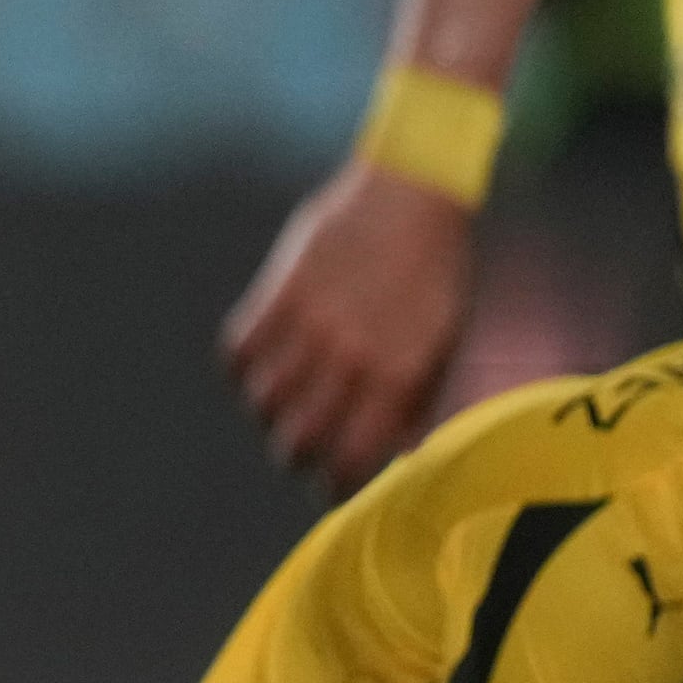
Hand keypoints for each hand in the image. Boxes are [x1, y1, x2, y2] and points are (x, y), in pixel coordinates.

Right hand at [223, 162, 471, 487]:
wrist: (412, 193)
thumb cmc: (437, 274)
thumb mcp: (444, 341)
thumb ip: (418, 400)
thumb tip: (399, 453)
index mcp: (398, 375)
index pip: (351, 459)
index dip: (335, 487)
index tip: (331, 489)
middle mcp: (350, 357)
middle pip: (297, 440)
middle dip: (296, 458)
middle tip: (302, 453)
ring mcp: (310, 324)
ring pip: (261, 401)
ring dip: (267, 415)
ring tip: (279, 409)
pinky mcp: (279, 293)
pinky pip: (238, 351)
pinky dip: (240, 369)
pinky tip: (258, 366)